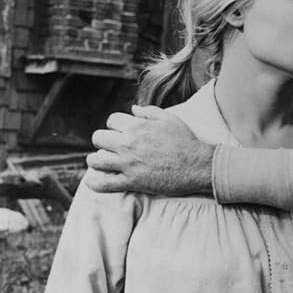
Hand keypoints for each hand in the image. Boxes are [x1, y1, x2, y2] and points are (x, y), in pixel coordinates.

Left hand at [85, 105, 214, 195]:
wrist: (197, 166)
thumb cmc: (186, 141)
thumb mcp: (170, 119)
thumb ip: (149, 111)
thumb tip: (132, 109)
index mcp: (138, 126)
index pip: (111, 120)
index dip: (115, 126)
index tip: (121, 133)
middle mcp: (129, 143)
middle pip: (98, 138)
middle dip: (103, 141)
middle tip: (112, 148)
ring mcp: (129, 164)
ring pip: (96, 160)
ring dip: (98, 161)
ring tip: (105, 163)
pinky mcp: (132, 182)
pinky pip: (103, 183)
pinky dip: (95, 183)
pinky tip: (95, 180)